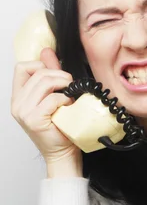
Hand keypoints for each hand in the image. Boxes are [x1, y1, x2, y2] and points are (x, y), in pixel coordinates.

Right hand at [11, 47, 80, 164]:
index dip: (41, 65)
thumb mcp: (53, 97)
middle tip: (71, 85)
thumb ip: (50, 75)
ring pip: (44, 82)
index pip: (22, 67)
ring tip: (70, 95)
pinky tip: (68, 107)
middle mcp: (17, 103)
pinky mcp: (34, 119)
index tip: (56, 74)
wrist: (63, 152)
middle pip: (37, 72)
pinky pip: (52, 98)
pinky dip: (65, 99)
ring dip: (64, 85)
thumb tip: (48, 51)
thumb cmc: (60, 127)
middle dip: (59, 74)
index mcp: (19, 97)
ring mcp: (24, 112)